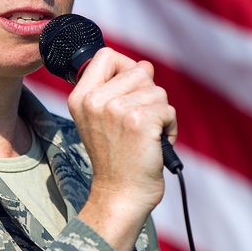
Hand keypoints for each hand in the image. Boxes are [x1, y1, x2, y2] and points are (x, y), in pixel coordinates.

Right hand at [67, 47, 176, 250]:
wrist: (120, 195)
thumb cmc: (117, 158)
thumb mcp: (108, 119)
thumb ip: (123, 88)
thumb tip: (146, 65)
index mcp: (81, 97)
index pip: (106, 55)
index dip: (125, 68)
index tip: (129, 92)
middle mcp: (95, 100)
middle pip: (139, 71)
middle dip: (148, 96)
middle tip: (137, 125)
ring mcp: (116, 110)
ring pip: (157, 91)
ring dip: (160, 115)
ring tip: (146, 137)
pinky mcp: (139, 121)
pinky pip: (168, 110)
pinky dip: (170, 128)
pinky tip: (156, 145)